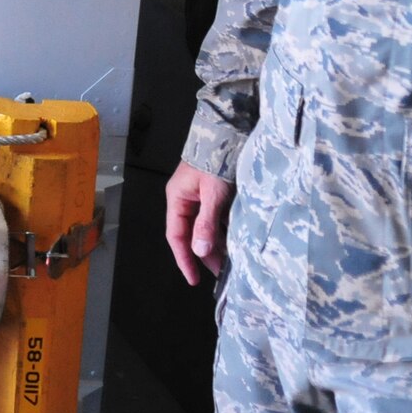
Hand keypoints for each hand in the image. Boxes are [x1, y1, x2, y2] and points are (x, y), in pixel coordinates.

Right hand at [165, 161, 234, 285]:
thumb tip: (199, 250)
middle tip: (220, 272)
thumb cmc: (216, 160)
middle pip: (191, 234)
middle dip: (204, 254)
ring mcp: (200, 197)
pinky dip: (223, 231)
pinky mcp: (214, 194)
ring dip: (216, 243)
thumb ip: (206, 223)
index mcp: (177, 199)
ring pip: (205, 227)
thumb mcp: (213, 194)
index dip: (184, 259)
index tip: (193, 279)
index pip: (176, 236)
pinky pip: (215, 218)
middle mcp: (186, 199)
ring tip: (230, 260)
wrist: (228, 134)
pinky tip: (235, 241)